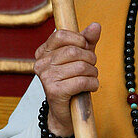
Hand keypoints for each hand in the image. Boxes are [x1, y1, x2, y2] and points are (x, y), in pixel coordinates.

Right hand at [33, 22, 100, 136]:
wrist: (65, 112)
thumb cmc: (72, 82)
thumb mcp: (80, 58)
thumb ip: (87, 41)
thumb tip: (96, 25)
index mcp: (43, 52)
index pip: (61, 35)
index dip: (79, 40)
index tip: (86, 48)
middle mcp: (41, 64)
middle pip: (74, 51)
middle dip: (90, 59)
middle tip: (91, 68)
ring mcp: (46, 77)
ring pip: (81, 66)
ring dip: (93, 73)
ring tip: (91, 78)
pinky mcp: (55, 91)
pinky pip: (81, 81)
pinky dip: (92, 84)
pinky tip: (91, 87)